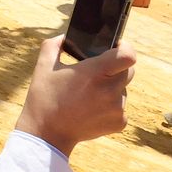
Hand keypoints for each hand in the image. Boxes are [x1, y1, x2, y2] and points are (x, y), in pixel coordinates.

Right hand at [14, 35, 134, 156]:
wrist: (47, 133)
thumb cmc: (43, 97)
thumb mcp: (43, 66)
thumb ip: (54, 45)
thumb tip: (65, 37)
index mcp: (93, 73)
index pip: (128, 55)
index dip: (126, 48)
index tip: (117, 47)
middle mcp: (109, 90)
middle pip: (129, 71)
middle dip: (117, 68)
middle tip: (98, 72)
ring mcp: (117, 108)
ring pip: (123, 90)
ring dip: (111, 88)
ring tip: (88, 96)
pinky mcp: (119, 122)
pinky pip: (121, 107)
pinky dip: (109, 107)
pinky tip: (91, 110)